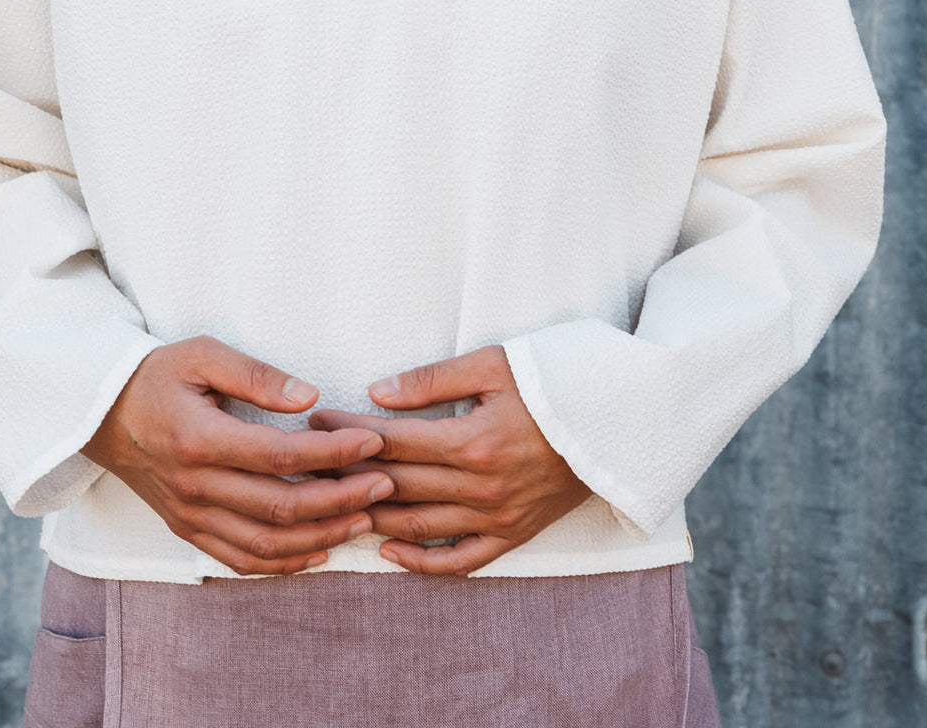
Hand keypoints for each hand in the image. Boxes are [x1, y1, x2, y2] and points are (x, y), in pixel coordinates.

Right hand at [80, 335, 394, 574]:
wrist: (100, 413)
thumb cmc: (156, 375)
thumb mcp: (202, 354)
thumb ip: (256, 374)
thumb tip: (310, 396)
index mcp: (199, 439)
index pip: (280, 455)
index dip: (333, 452)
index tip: (373, 442)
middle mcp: (194, 485)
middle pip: (279, 506)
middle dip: (341, 498)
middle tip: (385, 482)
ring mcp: (190, 514)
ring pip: (265, 543)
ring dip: (321, 535)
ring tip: (364, 517)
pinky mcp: (188, 529)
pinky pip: (240, 560)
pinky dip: (284, 562)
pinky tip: (320, 549)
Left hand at [308, 345, 591, 575]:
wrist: (619, 418)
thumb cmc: (555, 381)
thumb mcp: (494, 365)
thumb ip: (432, 382)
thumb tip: (376, 392)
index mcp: (474, 441)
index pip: (391, 441)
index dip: (347, 432)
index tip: (315, 422)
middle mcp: (483, 486)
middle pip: (395, 484)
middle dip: (345, 472)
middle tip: (307, 462)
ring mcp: (498, 516)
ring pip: (417, 525)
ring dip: (369, 514)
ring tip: (329, 502)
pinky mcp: (514, 533)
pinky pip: (460, 560)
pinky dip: (420, 561)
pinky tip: (387, 549)